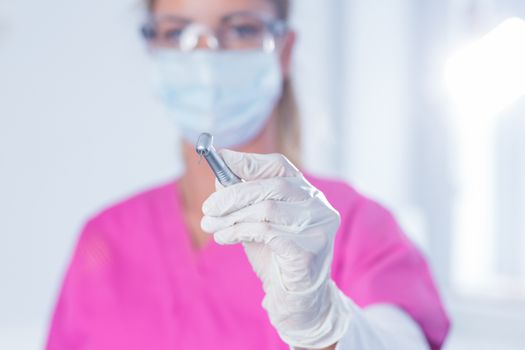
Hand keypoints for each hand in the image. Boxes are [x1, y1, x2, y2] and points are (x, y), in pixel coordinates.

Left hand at [201, 150, 350, 348]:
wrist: (295, 301)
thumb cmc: (275, 258)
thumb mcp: (255, 223)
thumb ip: (243, 200)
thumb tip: (220, 176)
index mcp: (307, 195)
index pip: (280, 166)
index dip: (249, 161)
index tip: (220, 158)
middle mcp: (319, 206)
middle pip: (272, 186)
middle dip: (233, 195)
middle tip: (208, 208)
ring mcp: (318, 228)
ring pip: (267, 209)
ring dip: (231, 217)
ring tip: (211, 227)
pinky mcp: (309, 250)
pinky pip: (267, 232)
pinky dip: (238, 232)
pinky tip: (224, 238)